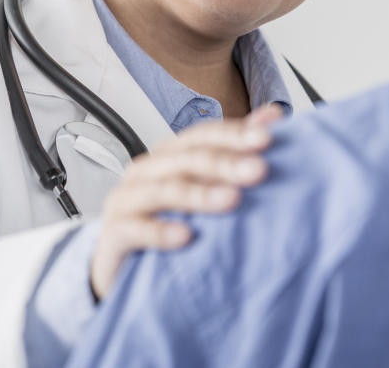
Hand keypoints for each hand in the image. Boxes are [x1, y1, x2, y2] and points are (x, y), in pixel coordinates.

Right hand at [89, 104, 283, 300]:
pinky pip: (136, 229)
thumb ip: (235, 153)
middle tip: (259, 170)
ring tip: (231, 200)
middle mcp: (147, 172)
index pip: (201, 136)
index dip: (233, 134)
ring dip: (199, 194)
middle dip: (224, 162)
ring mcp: (127, 201)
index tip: (268, 139)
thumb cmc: (168, 223)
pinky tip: (186, 236)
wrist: (124, 272)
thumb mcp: (204, 189)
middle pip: (186, 160)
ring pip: (164, 190)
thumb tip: (273, 117)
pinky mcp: (114, 233)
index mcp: (168, 157)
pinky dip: (160, 231)